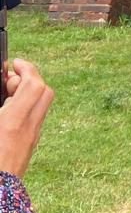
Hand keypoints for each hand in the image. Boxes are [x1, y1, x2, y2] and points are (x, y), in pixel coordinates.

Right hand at [0, 59, 53, 177]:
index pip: (34, 85)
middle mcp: (27, 130)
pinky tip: (6, 114)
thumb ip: (1, 104)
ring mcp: (31, 140)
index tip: (13, 63)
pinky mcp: (29, 148)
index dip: (25, 69)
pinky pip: (33, 120)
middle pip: (44, 92)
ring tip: (4, 95)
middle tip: (8, 79)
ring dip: (27, 94)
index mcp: (11, 124)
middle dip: (29, 79)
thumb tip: (6, 89)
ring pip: (40, 106)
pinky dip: (24, 109)